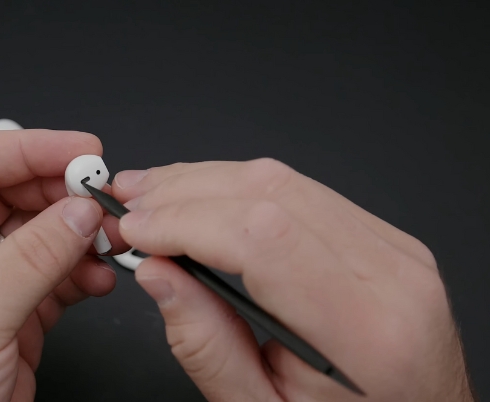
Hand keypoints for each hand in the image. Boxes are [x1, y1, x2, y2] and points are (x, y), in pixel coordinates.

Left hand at [0, 130, 118, 401]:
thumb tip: (78, 212)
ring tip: (107, 241)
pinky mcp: (10, 316)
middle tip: (101, 198)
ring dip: (78, 235)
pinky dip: (81, 273)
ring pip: (38, 235)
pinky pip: (54, 276)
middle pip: (11, 195)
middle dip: (60, 194)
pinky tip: (97, 277)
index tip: (79, 151)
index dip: (28, 149)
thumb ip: (31, 257)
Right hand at [107, 159, 474, 401]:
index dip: (185, 220)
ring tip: (154, 197)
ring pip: (284, 181)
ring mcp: (395, 251)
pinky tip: (201, 199)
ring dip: (205, 181)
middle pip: (271, 194)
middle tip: (131, 204)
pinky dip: (239, 189)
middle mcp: (391, 277)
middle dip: (183, 191)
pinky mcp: (385, 239)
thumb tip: (156, 273)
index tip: (136, 230)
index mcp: (364, 333)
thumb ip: (205, 345)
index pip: (262, 237)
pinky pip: (303, 191)